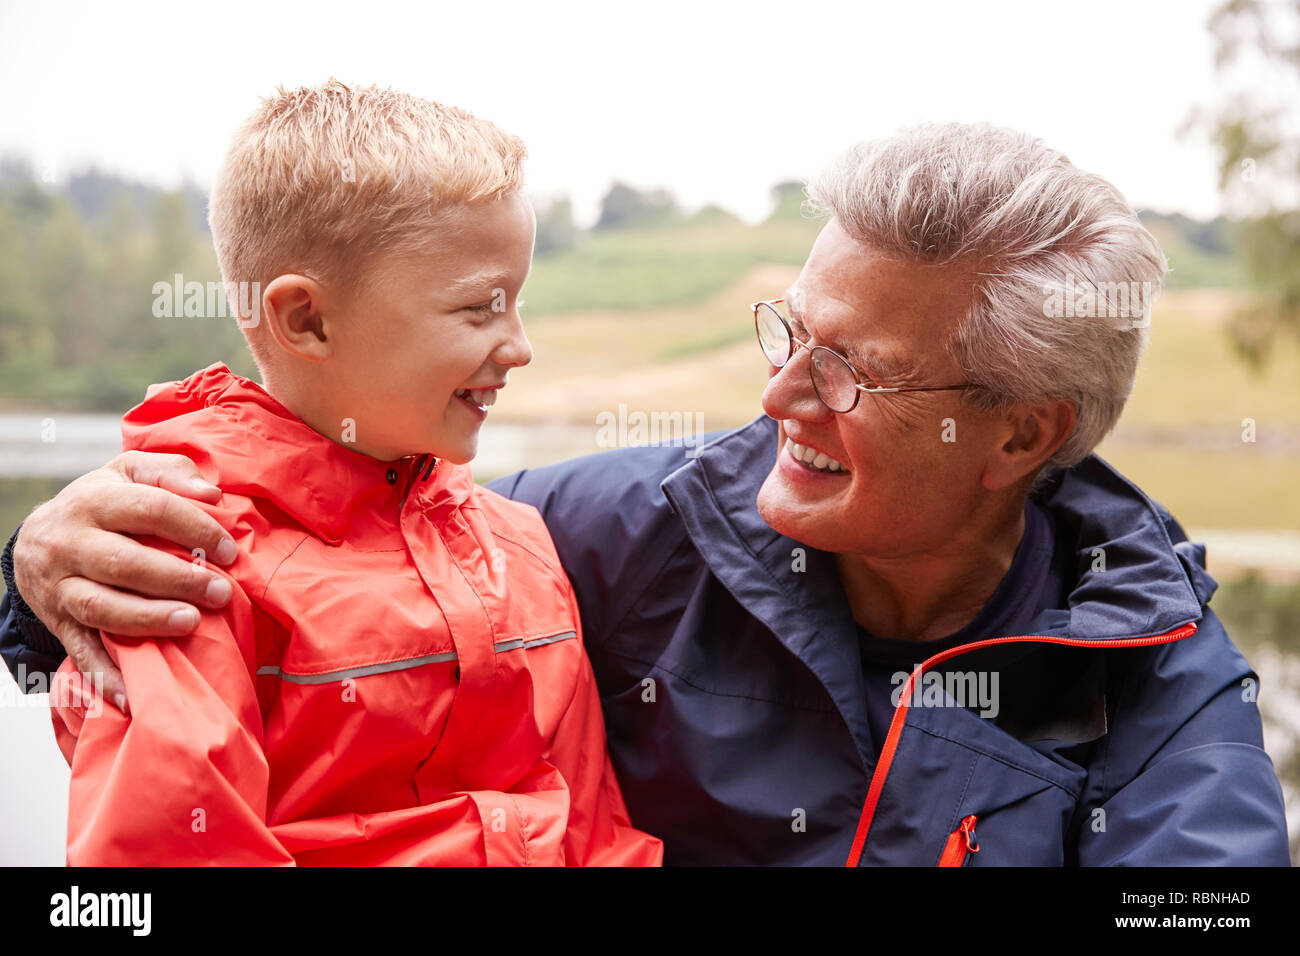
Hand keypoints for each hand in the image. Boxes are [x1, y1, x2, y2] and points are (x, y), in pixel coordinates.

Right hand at [13, 451, 237, 713]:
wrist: (34, 539)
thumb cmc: (104, 503)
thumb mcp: (129, 472)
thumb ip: (171, 472)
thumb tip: (211, 493)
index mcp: (94, 500)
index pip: (151, 510)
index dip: (195, 528)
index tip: (229, 550)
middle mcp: (70, 543)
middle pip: (126, 563)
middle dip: (178, 580)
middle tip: (221, 593)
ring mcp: (59, 586)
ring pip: (101, 607)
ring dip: (148, 619)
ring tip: (191, 623)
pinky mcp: (57, 623)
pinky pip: (80, 651)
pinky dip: (105, 676)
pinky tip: (133, 694)